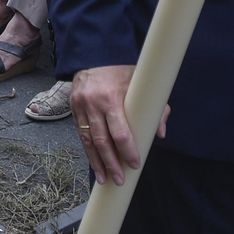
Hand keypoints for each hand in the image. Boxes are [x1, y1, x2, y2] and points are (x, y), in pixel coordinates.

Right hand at [71, 64, 168, 185]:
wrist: (94, 55)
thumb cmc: (122, 71)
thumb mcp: (140, 85)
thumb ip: (154, 108)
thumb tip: (159, 133)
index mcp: (112, 98)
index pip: (120, 132)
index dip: (128, 151)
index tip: (135, 164)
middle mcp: (93, 104)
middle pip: (102, 141)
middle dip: (112, 163)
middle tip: (121, 179)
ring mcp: (81, 106)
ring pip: (88, 141)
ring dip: (97, 162)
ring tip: (105, 178)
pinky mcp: (74, 107)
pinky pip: (81, 133)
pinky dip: (88, 150)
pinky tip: (94, 162)